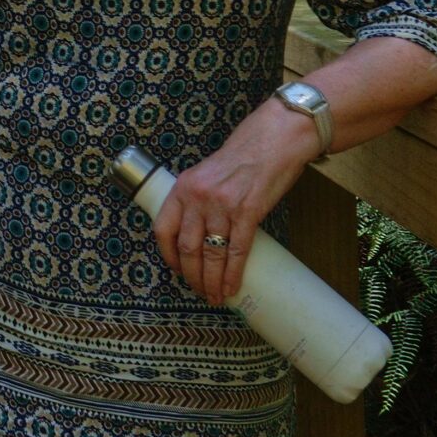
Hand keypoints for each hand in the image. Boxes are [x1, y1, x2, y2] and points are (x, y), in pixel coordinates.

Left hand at [151, 102, 322, 304]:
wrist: (274, 139)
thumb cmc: (243, 156)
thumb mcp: (207, 173)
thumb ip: (197, 199)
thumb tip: (197, 232)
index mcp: (183, 187)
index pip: (162, 229)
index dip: (168, 256)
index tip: (176, 270)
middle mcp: (197, 197)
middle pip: (186, 248)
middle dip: (191, 276)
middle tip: (198, 291)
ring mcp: (222, 205)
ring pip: (210, 254)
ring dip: (210, 281)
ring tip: (214, 297)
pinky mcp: (248, 212)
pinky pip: (236, 252)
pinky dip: (232, 274)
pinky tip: (231, 287)